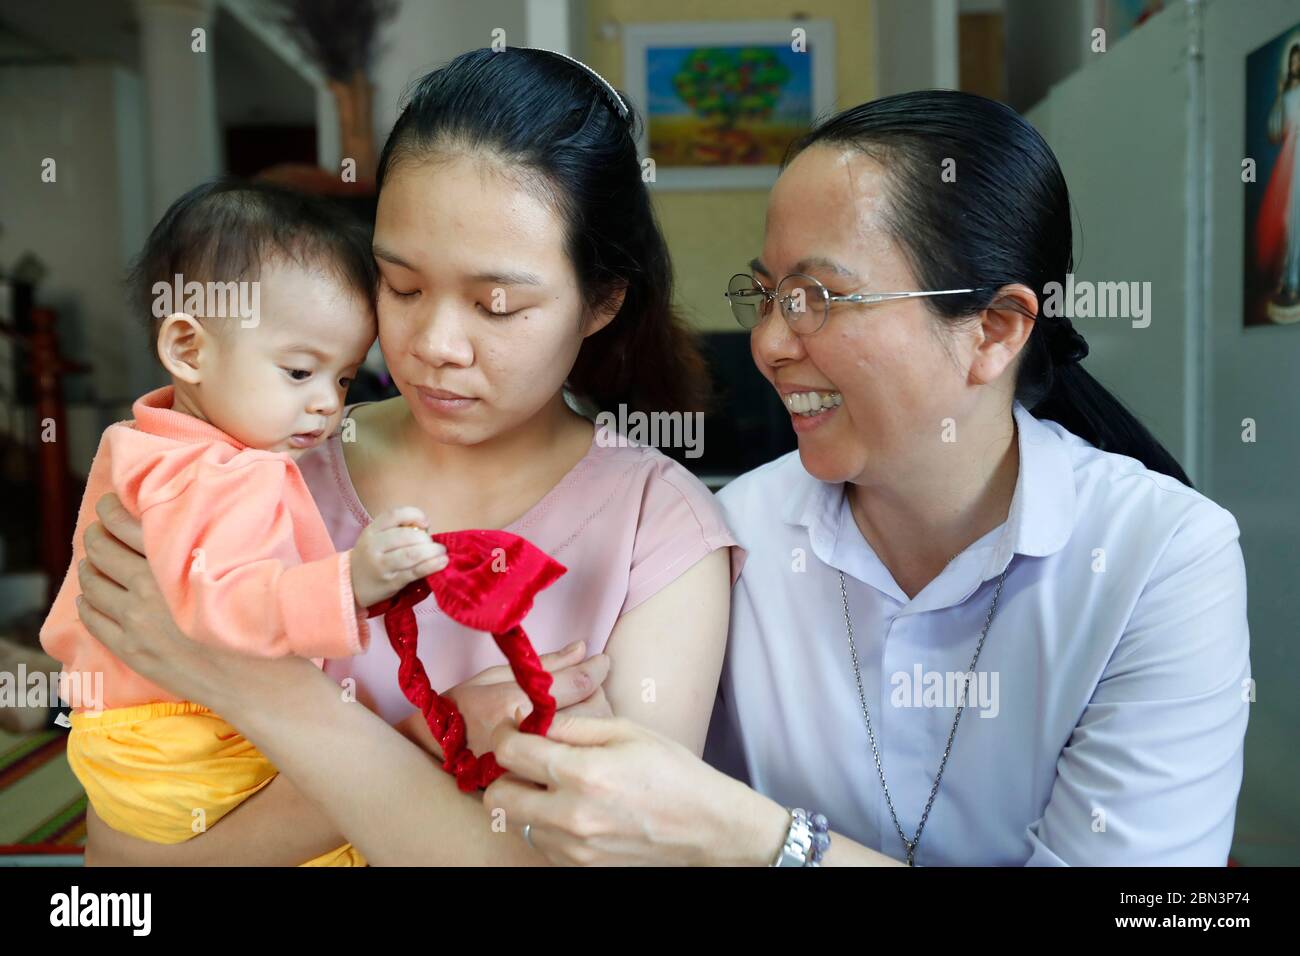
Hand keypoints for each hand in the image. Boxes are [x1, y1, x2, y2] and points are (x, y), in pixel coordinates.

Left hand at [76, 492, 320, 711]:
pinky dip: (86, 603)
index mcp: (175, 561)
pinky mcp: (131, 650)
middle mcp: (148, 587)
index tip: (109, 503)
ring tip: (95, 561)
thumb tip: (177, 522)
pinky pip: (92, 619)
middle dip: (95, 534)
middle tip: (99, 530)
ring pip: (90, 583)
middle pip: (100, 549)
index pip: (123, 523)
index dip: (109, 508)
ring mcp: (135, 622)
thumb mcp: (237, 566)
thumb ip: (203, 541)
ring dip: (89, 566)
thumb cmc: (258, 614)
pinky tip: (92, 599)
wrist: (256, 677)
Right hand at [350, 507, 447, 608]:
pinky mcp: (391, 582)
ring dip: (433, 552)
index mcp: (372, 531)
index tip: (426, 523)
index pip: (395, 514)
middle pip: (407, 536)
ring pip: (412, 554)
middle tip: (434, 545)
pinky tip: (442, 562)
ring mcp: (382, 565)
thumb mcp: (376, 538)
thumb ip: (396, 529)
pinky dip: (432, 565)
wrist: (350, 585)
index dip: (415, 515)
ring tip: (442, 553)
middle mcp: (374, 546)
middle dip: (426, 539)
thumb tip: (425, 527)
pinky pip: (415, 571)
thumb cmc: (371, 558)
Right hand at [396, 640, 612, 759]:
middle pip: (591, 712)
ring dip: (596, 720)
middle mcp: (526, 733)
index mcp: (514, 700)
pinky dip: (582, 745)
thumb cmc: (459, 708)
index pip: (575, 684)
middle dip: (598, 694)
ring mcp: (533, 761)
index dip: (595, 669)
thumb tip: (581, 649)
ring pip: (589, 739)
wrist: (431, 752)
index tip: (603, 661)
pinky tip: (574, 736)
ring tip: (582, 708)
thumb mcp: (494, 675)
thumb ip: (544, 664)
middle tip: (591, 685)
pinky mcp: (534, 780)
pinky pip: (574, 760)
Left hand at [482, 713, 790, 866]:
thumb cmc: (673, 772)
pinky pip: (541, 842)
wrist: (708, 828)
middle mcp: (571, 815)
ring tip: (557, 786)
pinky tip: (575, 809)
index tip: (515, 727)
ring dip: (526, 800)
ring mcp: (573, 848)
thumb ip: (572, 725)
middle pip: (498, 795)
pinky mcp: (579, 867)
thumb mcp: (626, 731)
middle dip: (506, 773)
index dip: (506, 733)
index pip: (510, 752)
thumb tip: (531, 719)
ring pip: (517, 822)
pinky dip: (547, 824)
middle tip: (529, 759)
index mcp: (583, 773)